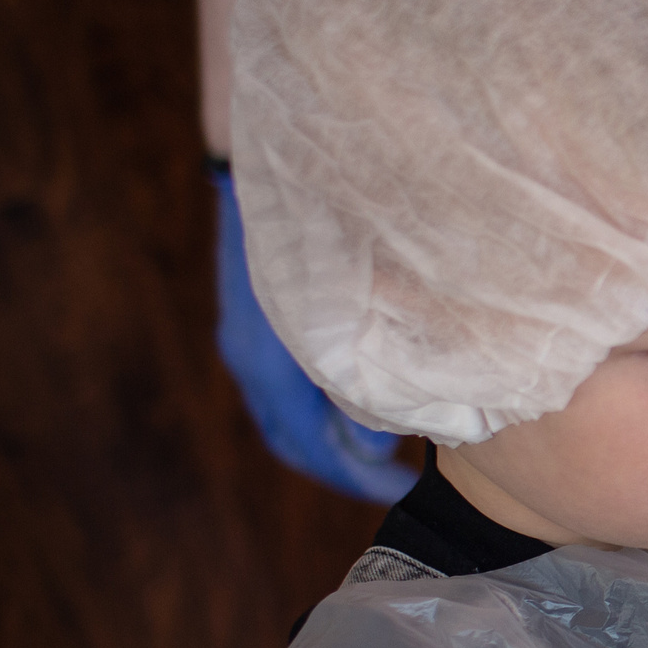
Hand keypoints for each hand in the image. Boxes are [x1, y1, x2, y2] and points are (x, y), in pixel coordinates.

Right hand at [211, 165, 417, 502]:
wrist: (267, 155)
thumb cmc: (327, 228)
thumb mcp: (358, 309)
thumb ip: (369, 377)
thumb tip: (381, 441)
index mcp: (271, 366)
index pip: (312, 449)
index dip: (356, 477)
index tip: (398, 492)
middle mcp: (251, 360)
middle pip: (295, 441)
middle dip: (343, 465)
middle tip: (393, 480)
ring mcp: (248, 341)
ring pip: (289, 415)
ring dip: (333, 436)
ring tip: (387, 445)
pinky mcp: (257, 321)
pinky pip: (288, 385)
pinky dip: (322, 405)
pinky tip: (362, 394)